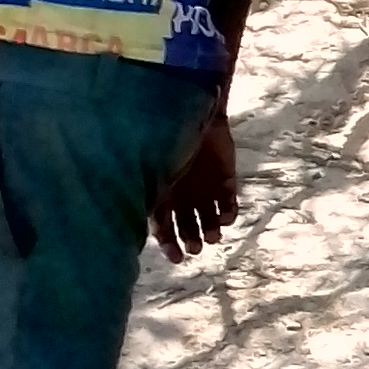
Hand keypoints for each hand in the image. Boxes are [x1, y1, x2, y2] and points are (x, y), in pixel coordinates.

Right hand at [153, 109, 238, 262]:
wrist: (192, 109)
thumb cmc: (165, 140)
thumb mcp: (152, 170)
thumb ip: (148, 195)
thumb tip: (139, 226)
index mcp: (162, 192)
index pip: (164, 226)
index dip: (170, 244)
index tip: (177, 259)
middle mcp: (184, 194)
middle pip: (189, 225)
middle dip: (192, 239)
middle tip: (196, 248)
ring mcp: (206, 187)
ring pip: (210, 217)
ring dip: (212, 229)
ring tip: (213, 236)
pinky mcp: (226, 178)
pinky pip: (229, 201)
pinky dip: (229, 212)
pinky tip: (226, 218)